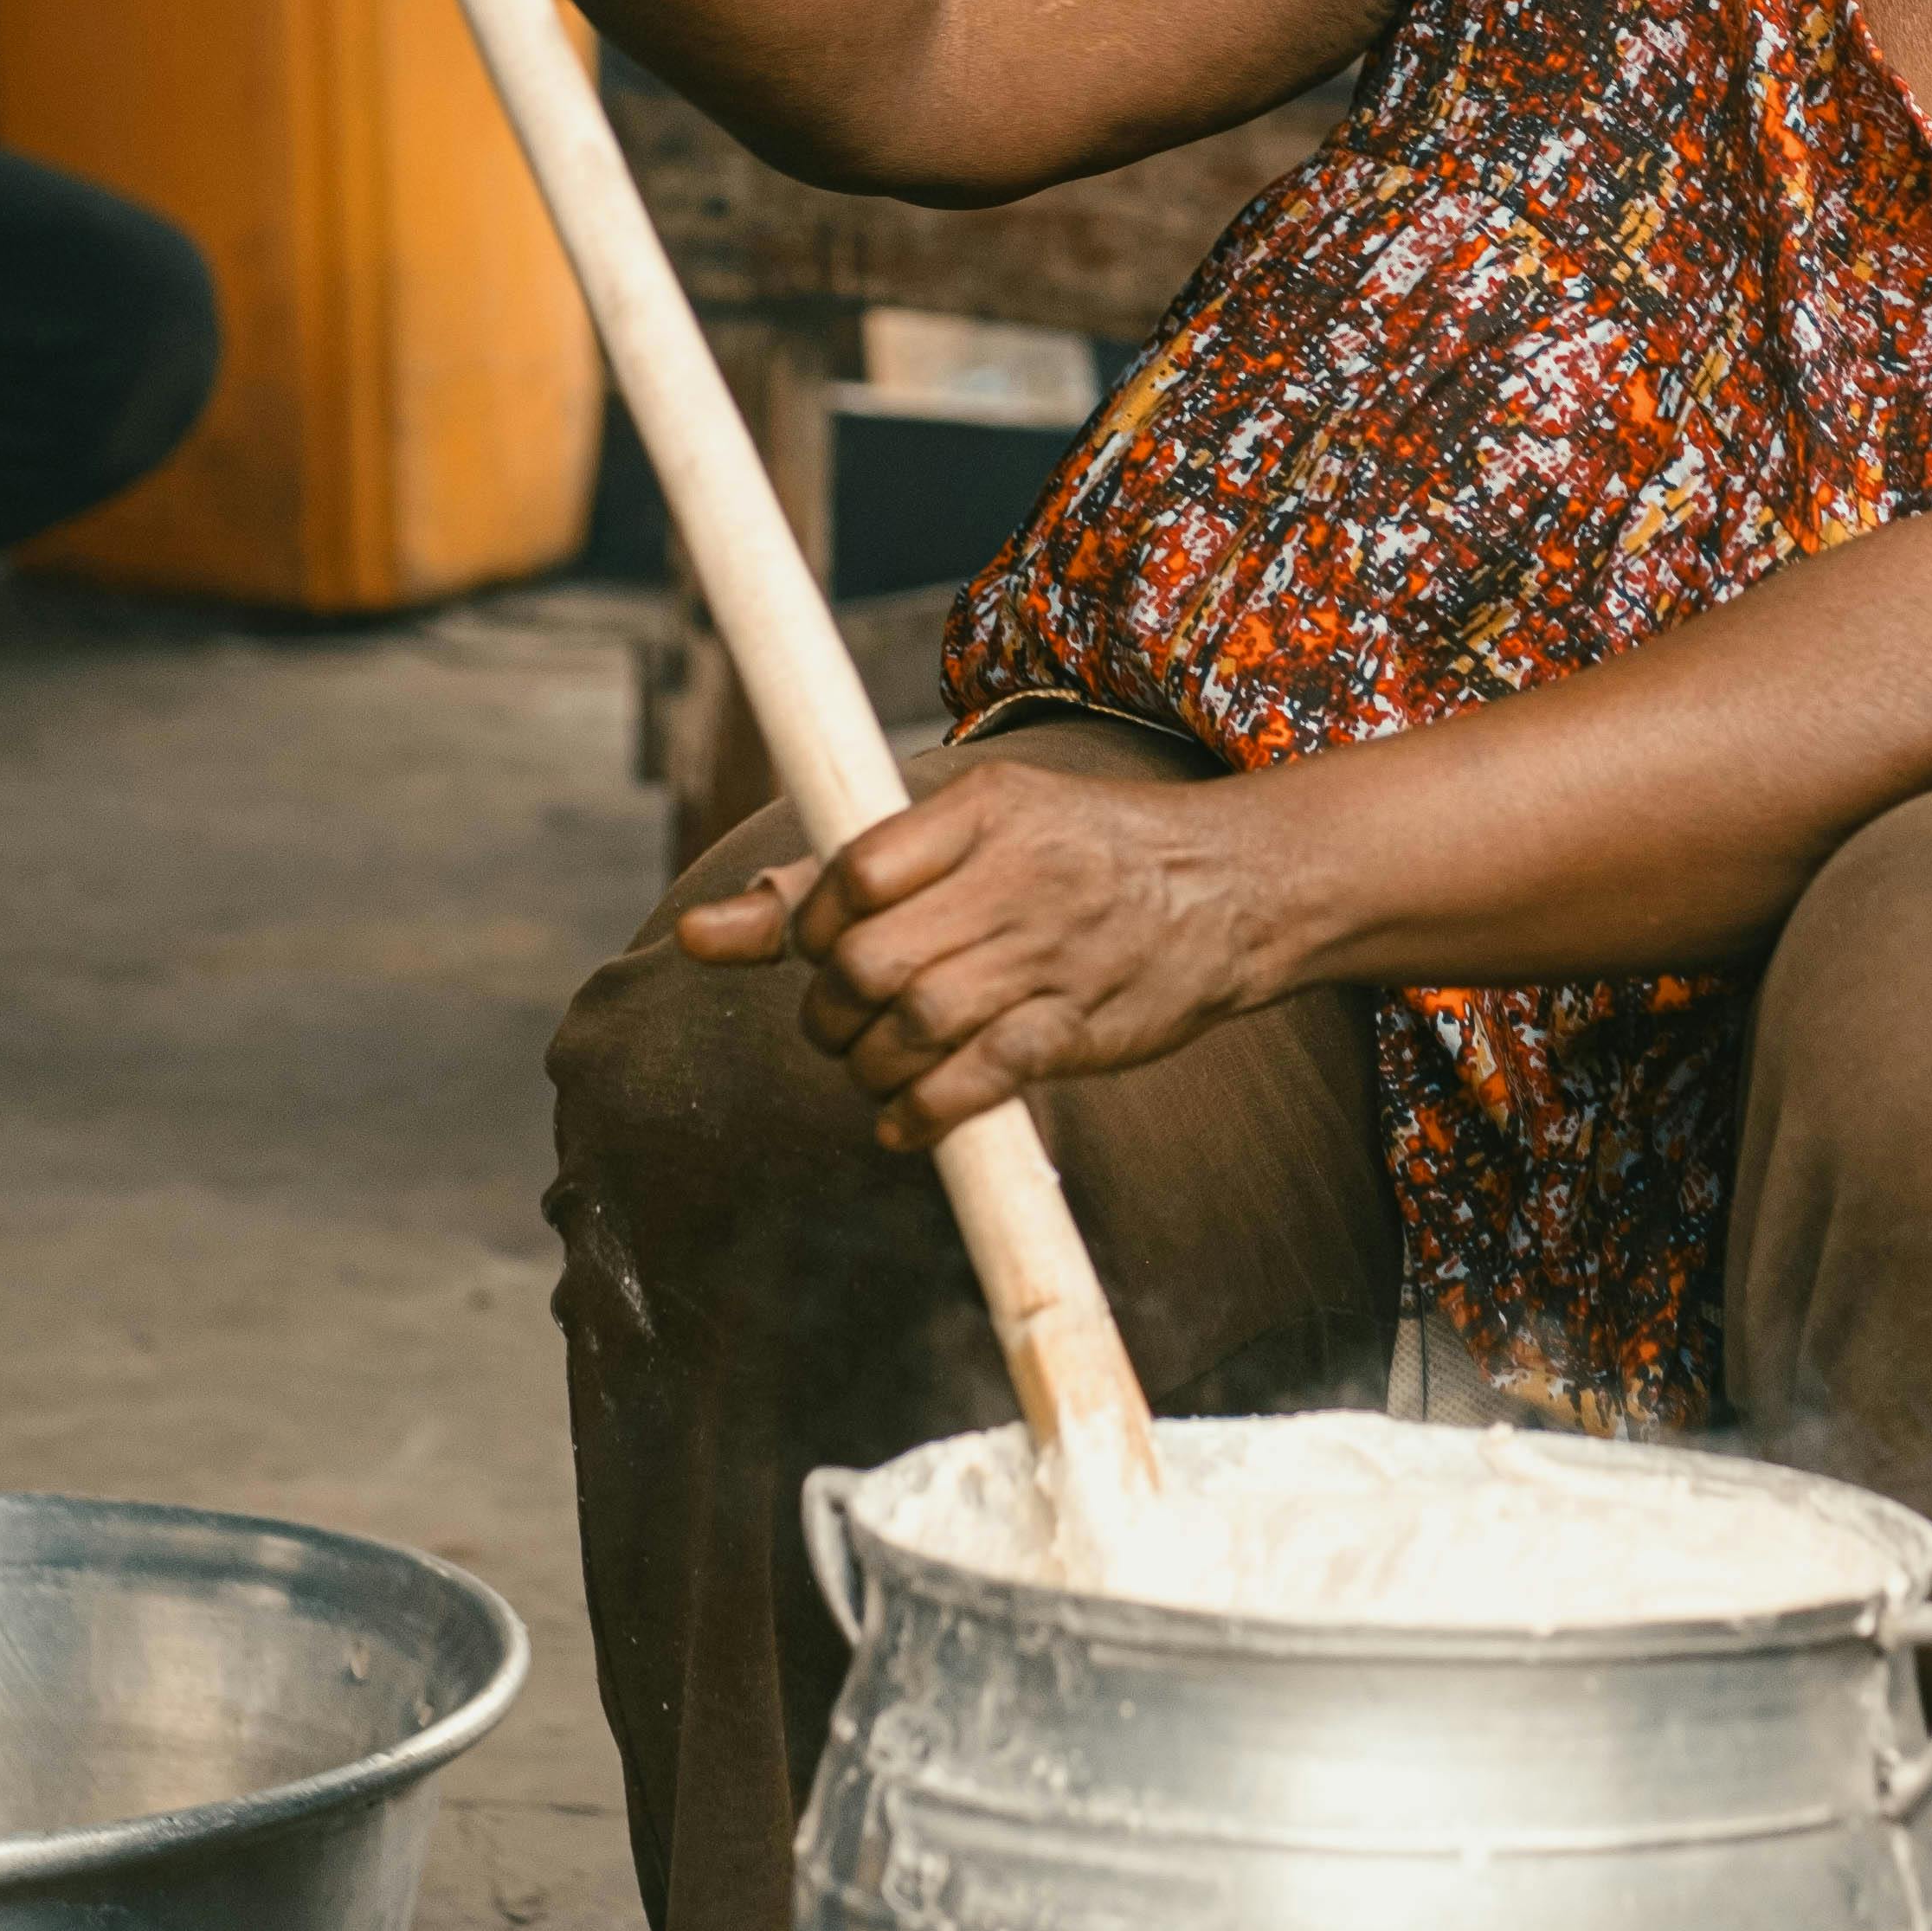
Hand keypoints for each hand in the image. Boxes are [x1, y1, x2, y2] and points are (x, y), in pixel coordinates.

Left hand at [677, 746, 1286, 1138]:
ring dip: (871, 1067)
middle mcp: (1016, 876)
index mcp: (984, 809)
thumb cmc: (1077, 855)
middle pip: (868, 962)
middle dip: (831, 1012)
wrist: (1235, 884)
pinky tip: (906, 1121)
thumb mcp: (972, 829)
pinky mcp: (1084, 1025)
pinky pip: (981, 1078)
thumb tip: (696, 939)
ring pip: (915, 1024)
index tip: (826, 951)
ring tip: (878, 1069)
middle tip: (844, 1024)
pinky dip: (924, 1112)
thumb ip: (834, 881)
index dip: (813, 930)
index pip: (852, 874)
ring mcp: (1053, 953)